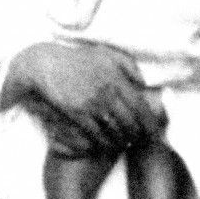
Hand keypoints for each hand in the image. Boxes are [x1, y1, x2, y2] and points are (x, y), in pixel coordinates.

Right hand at [1, 41, 162, 153]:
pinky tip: (107, 144)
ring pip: (115, 130)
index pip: (140, 105)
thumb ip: (127, 65)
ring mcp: (91, 102)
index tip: (155, 131)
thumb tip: (144, 83)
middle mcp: (106, 90)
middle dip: (138, 134)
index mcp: (115, 76)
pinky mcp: (77, 113)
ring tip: (125, 144)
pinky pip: (97, 134)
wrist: (44, 64)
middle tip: (140, 140)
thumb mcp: (104, 54)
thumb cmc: (76, 59)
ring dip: (123, 140)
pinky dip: (105, 142)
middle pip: (130, 121)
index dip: (150, 122)